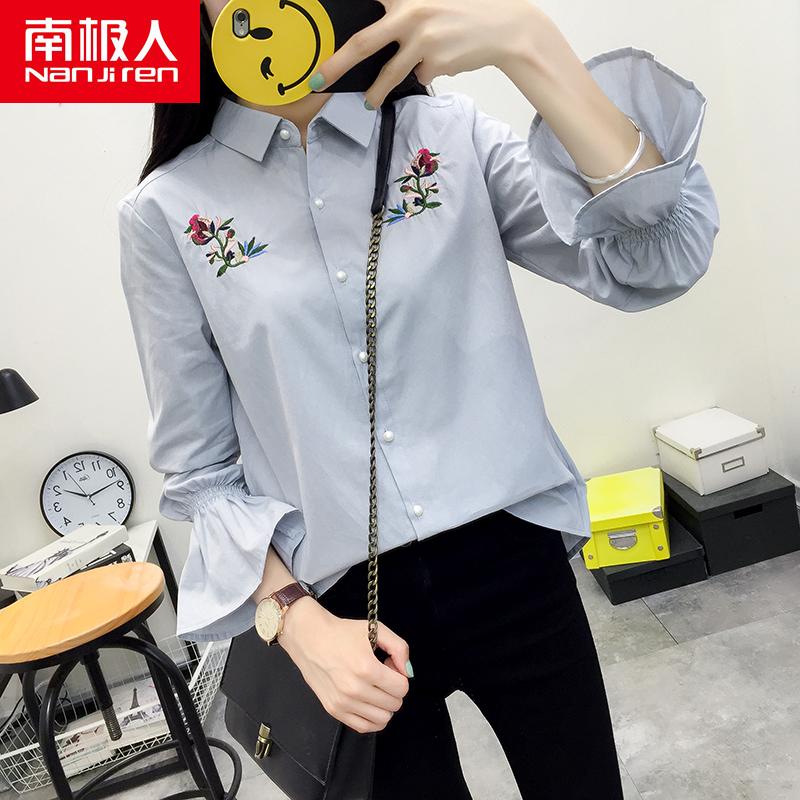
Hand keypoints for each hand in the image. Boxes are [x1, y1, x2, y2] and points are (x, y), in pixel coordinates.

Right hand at [278, 597, 411, 733]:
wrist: (310, 638)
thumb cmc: (342, 633)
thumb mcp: (376, 629)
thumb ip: (400, 648)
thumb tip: (407, 673)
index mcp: (366, 668)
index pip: (402, 688)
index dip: (400, 675)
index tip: (389, 665)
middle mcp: (354, 689)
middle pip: (394, 704)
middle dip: (393, 689)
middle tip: (381, 674)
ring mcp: (343, 703)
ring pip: (382, 720)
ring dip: (384, 704)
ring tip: (373, 687)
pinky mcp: (334, 710)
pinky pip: (364, 727)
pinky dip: (372, 718)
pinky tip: (368, 701)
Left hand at [311, 0, 545, 107]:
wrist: (504, 27)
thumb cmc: (465, 11)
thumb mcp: (431, 1)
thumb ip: (403, 11)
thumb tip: (375, 33)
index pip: (366, 6)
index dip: (344, 22)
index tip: (318, 28)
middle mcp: (410, 13)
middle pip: (363, 42)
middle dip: (337, 64)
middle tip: (318, 79)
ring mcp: (422, 40)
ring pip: (390, 73)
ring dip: (376, 92)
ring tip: (368, 102)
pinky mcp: (435, 62)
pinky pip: (419, 75)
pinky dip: (425, 72)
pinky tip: (443, 59)